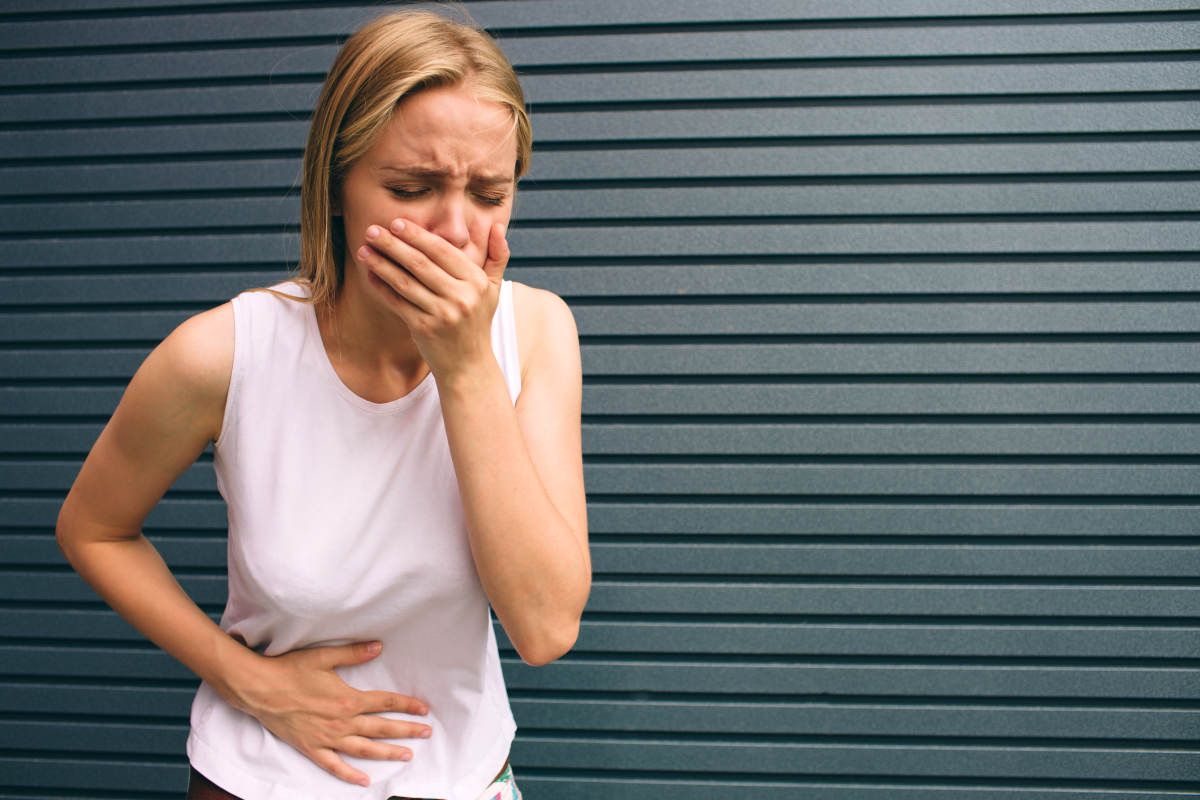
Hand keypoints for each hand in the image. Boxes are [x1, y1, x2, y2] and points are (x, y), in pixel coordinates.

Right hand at [231, 640, 430, 786]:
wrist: (259, 689)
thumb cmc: (290, 670)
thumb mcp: (324, 657)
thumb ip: (354, 653)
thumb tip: (379, 646)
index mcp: (348, 699)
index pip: (385, 703)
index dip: (407, 705)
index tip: (424, 709)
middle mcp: (341, 722)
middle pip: (381, 728)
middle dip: (407, 731)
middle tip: (427, 733)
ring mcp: (327, 738)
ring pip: (364, 749)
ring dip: (388, 753)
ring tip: (407, 756)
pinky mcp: (311, 748)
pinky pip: (334, 766)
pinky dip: (350, 775)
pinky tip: (365, 781)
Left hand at [356, 218, 508, 378]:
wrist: (469, 365)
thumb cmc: (477, 322)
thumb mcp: (494, 289)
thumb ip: (497, 256)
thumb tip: (497, 226)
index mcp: (476, 282)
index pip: (443, 251)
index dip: (418, 235)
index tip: (397, 222)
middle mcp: (461, 297)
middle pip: (420, 263)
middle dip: (393, 244)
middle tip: (372, 230)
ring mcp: (442, 314)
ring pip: (405, 282)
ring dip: (381, 264)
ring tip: (364, 249)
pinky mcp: (424, 329)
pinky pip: (398, 302)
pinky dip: (382, 288)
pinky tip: (370, 274)